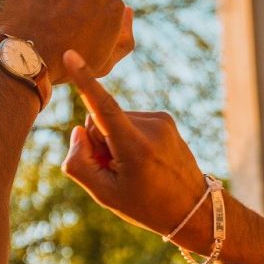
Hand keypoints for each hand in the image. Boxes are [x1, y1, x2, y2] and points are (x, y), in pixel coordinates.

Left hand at [0, 0, 134, 84]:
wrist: (21, 59)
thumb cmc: (63, 67)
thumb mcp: (103, 63)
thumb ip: (124, 40)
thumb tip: (128, 9)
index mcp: (114, 5)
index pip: (101, 4)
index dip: (84, 17)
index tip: (69, 30)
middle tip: (52, 20)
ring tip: (36, 13)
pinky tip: (24, 4)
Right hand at [60, 51, 210, 246]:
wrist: (193, 209)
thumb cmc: (145, 206)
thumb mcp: (105, 195)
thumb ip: (79, 164)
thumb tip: (79, 130)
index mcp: (135, 147)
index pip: (103, 107)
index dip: (84, 81)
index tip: (71, 54)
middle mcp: (151, 127)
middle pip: (101, 119)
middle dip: (99, 141)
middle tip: (116, 171)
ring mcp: (161, 121)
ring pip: (115, 119)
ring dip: (115, 140)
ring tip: (134, 168)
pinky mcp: (165, 119)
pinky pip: (130, 120)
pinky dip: (128, 137)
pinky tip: (143, 160)